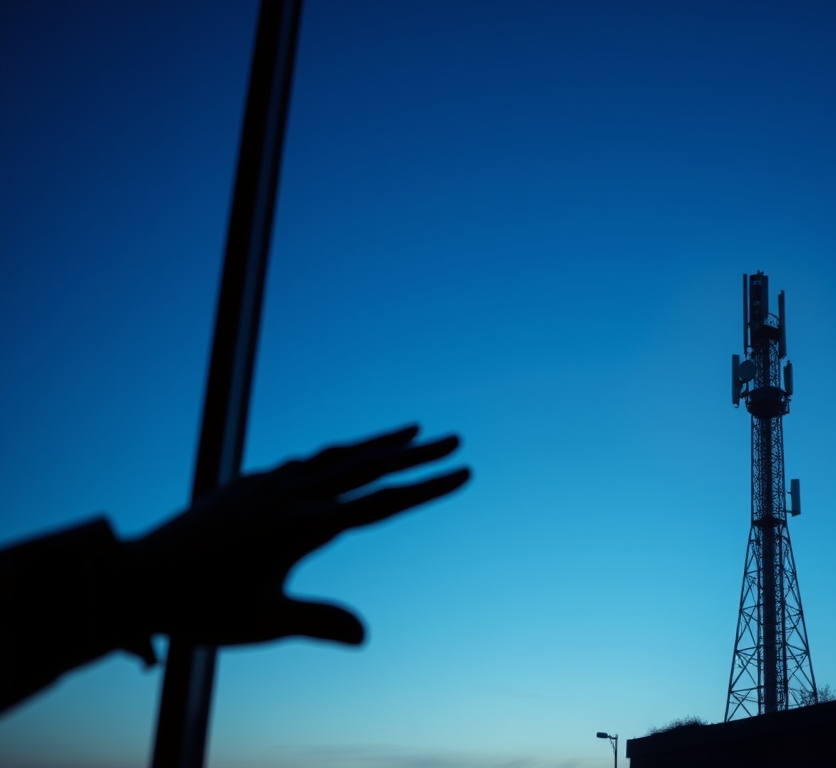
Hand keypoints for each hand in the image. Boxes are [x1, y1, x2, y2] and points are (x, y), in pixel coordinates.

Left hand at [123, 425, 468, 649]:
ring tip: (410, 432)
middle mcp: (292, 495)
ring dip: (377, 443)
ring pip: (336, 455)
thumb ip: (316, 621)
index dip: (428, 488)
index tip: (466, 472)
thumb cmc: (199, 606)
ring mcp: (269, 484)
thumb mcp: (261, 620)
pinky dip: (335, 454)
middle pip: (368, 466)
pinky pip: (304, 460)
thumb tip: (364, 636)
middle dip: (415, 453)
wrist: (135, 577)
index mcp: (305, 524)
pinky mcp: (247, 484)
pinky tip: (338, 458)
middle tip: (456, 440)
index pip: (382, 502)